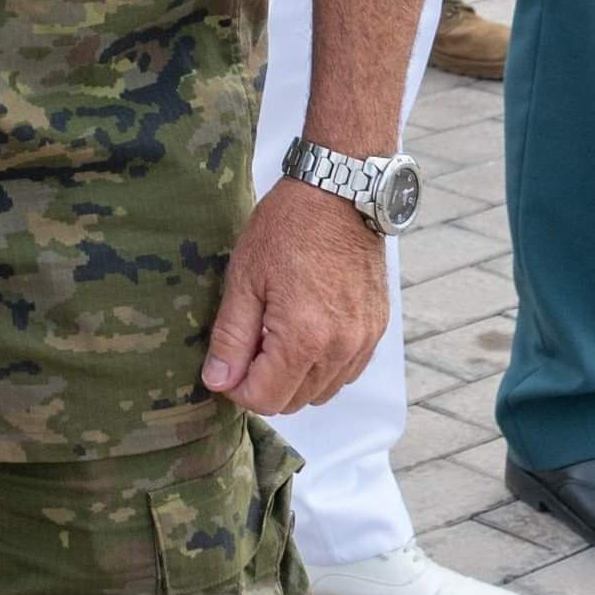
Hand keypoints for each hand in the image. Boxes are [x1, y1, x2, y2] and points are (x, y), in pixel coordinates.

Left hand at [201, 179, 392, 415]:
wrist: (340, 191)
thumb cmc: (288, 227)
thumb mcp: (244, 278)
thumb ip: (231, 338)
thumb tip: (219, 382)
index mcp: (304, 338)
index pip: (265, 400)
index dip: (237, 387)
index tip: (230, 359)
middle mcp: (341, 347)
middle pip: (294, 402)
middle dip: (265, 384)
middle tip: (251, 341)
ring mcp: (363, 339)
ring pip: (322, 392)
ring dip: (294, 378)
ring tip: (278, 334)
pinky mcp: (376, 328)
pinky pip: (346, 371)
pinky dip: (322, 366)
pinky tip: (307, 331)